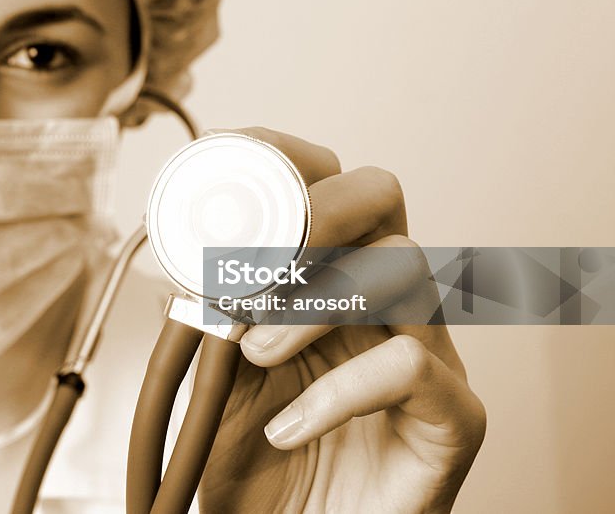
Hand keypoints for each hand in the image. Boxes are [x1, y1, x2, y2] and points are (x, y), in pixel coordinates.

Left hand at [198, 128, 485, 513]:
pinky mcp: (452, 418)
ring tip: (253, 356)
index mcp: (333, 280)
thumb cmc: (263, 469)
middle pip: (382, 196)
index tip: (227, 179)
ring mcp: (427, 354)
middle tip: (254, 264)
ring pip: (401, 267)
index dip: (287, 160)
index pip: (332, 183)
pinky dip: (336, 392)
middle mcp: (385, 303)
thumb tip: (178, 260)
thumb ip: (209, 317)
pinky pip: (413, 368)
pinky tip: (287, 430)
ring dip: (312, 303)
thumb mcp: (216, 382)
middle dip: (314, 208)